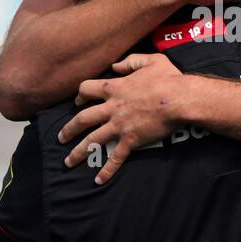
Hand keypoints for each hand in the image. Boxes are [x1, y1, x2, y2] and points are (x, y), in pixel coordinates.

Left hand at [59, 53, 187, 184]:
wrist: (179, 100)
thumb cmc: (168, 79)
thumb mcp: (151, 61)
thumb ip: (130, 62)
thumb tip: (115, 66)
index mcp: (114, 88)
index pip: (86, 89)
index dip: (80, 96)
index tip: (77, 102)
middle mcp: (112, 107)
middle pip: (82, 119)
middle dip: (69, 129)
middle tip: (60, 137)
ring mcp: (120, 125)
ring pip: (92, 140)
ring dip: (78, 152)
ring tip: (68, 161)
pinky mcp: (131, 140)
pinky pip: (116, 157)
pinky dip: (107, 170)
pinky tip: (98, 180)